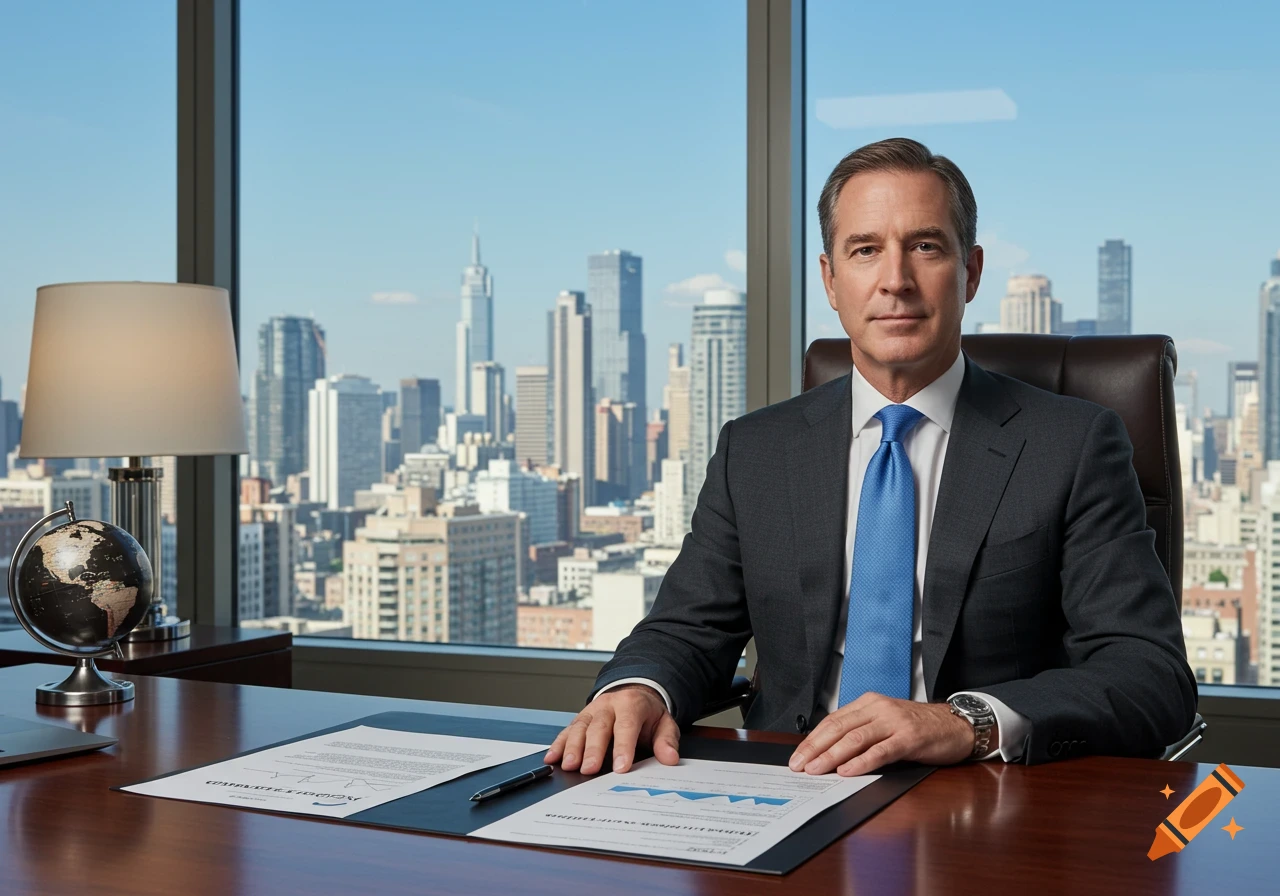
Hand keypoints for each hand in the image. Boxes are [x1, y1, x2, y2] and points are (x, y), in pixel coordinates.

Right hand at [543, 684, 679, 774]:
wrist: (634, 694)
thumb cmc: (647, 714)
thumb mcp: (664, 723)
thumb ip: (667, 740)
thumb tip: (670, 758)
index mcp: (632, 704)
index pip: (627, 726)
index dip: (623, 747)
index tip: (621, 767)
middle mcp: (608, 705)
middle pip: (599, 726)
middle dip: (593, 749)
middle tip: (589, 770)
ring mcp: (591, 711)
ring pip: (579, 727)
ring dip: (572, 746)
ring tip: (569, 765)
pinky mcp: (580, 719)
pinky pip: (567, 730)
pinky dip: (558, 744)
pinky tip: (552, 758)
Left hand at [788, 693, 986, 775]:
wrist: (956, 725)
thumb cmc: (919, 727)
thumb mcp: (885, 723)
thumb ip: (861, 732)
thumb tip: (829, 753)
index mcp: (869, 703)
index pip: (833, 720)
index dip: (813, 739)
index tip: (798, 756)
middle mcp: (879, 708)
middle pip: (839, 728)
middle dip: (816, 748)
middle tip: (799, 765)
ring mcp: (894, 722)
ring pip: (856, 738)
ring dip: (832, 756)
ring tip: (816, 770)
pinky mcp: (910, 738)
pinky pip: (881, 750)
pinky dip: (862, 762)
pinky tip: (847, 771)